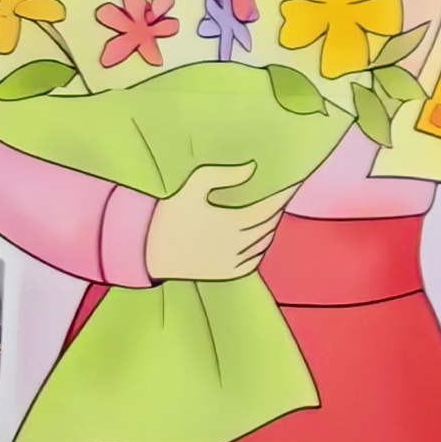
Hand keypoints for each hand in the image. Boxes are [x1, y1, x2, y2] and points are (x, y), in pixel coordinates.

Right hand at [145, 162, 285, 282]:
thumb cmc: (169, 214)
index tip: (294, 183)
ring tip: (270, 213)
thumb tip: (252, 168)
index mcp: (231, 224)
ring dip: (270, 228)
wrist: (146, 250)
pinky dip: (261, 248)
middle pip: (269, 225)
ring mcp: (233, 262)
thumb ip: (222, 174)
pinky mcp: (227, 273)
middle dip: (277, 209)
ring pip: (264, 243)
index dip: (284, 196)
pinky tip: (258, 236)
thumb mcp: (192, 187)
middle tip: (279, 196)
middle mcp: (236, 245)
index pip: (269, 209)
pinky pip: (255, 260)